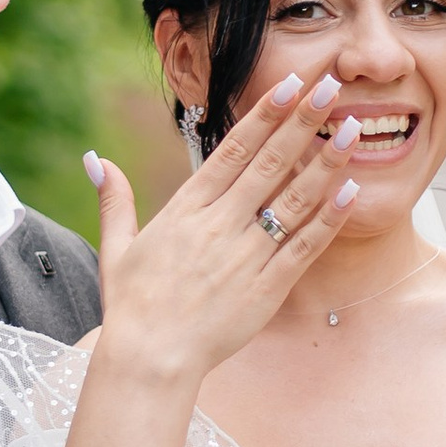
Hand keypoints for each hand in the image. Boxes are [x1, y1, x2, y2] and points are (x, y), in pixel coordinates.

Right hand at [83, 73, 361, 392]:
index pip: (233, 150)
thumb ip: (114, 200)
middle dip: (302, 122)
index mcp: (186, 210)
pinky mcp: (266, 289)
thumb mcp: (116, 249)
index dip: (265, 114)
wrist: (150, 361)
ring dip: (325, 163)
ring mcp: (245, 257)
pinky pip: (304, 247)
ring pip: (293, 200)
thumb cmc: (132, 308)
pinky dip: (328, 219)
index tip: (291, 85)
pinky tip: (350, 191)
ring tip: (350, 129)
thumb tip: (95, 159)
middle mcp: (219, 226)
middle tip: (330, 86)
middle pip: (269, 164)